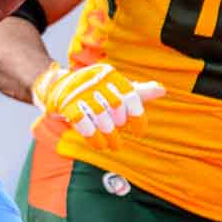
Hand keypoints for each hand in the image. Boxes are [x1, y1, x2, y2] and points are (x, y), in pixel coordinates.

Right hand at [32, 62, 164, 147]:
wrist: (58, 87)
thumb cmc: (95, 89)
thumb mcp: (116, 87)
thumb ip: (138, 91)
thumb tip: (163, 90)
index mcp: (110, 74)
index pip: (131, 97)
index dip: (137, 117)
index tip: (138, 132)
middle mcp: (96, 80)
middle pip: (116, 109)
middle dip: (119, 127)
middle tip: (119, 140)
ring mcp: (81, 93)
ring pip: (102, 120)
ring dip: (109, 137)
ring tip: (112, 146)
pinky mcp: (68, 106)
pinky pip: (86, 126)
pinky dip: (94, 139)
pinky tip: (99, 145)